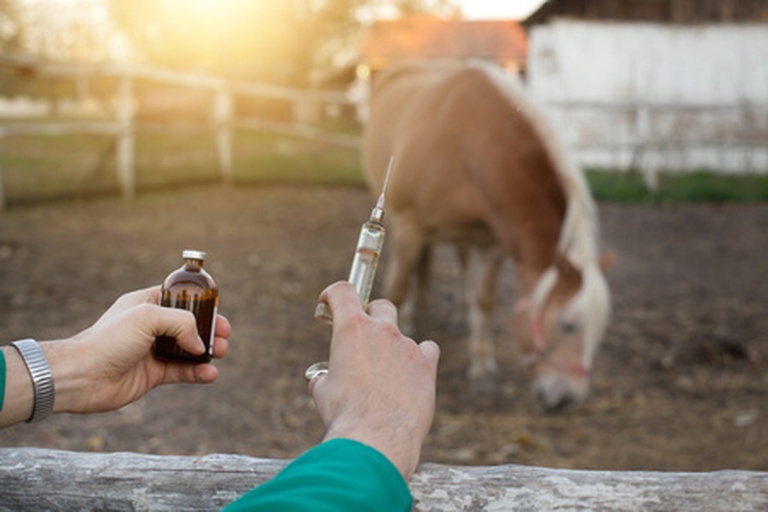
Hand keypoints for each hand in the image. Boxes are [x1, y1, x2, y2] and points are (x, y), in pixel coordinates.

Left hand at [47, 285, 230, 414]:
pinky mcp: (153, 374)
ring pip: (189, 349)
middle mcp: (150, 327)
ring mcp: (152, 351)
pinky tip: (210, 374)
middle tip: (224, 334)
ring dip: (208, 351)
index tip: (217, 308)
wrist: (81, 376)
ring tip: (222, 352)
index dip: (200, 302)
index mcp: (146, 304)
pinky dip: (198, 373)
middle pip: (189, 325)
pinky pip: (182, 372)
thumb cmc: (108, 340)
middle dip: (210, 328)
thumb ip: (182, 323)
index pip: (179, 297)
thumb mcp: (148, 317)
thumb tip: (199, 344)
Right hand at [308, 282, 439, 479]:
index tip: (330, 300)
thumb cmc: (344, 415)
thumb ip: (326, 376)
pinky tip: (412, 375)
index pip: (343, 291)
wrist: (376, 437)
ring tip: (386, 377)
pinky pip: (426, 350)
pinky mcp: (426, 364)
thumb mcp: (322, 392)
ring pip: (402, 335)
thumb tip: (323, 380)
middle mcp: (381, 330)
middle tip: (365, 335)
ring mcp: (406, 345)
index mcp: (351, 329)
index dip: (334, 293)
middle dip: (372, 315)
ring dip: (393, 349)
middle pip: (382, 306)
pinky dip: (419, 358)